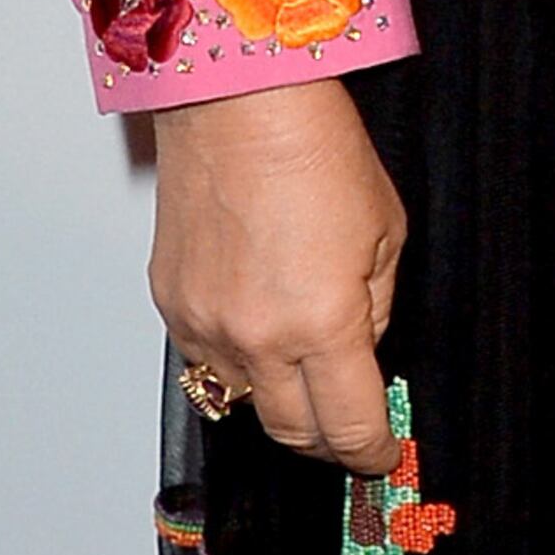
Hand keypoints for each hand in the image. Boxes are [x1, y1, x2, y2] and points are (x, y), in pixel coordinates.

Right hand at [150, 82, 405, 470]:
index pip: (349, 427)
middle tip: (348, 426)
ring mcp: (205, 325)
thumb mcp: (383, 236)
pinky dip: (236, 358)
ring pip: (244, 401)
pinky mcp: (171, 305)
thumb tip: (362, 352)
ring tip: (302, 363)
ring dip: (279, 396)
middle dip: (328, 439)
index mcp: (322, 325)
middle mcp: (257, 337)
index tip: (380, 451)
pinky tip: (258, 323)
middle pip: (294, 433)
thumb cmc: (313, 149)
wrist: (237, 103)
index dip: (372, 450)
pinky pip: (206, 360)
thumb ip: (374, 311)